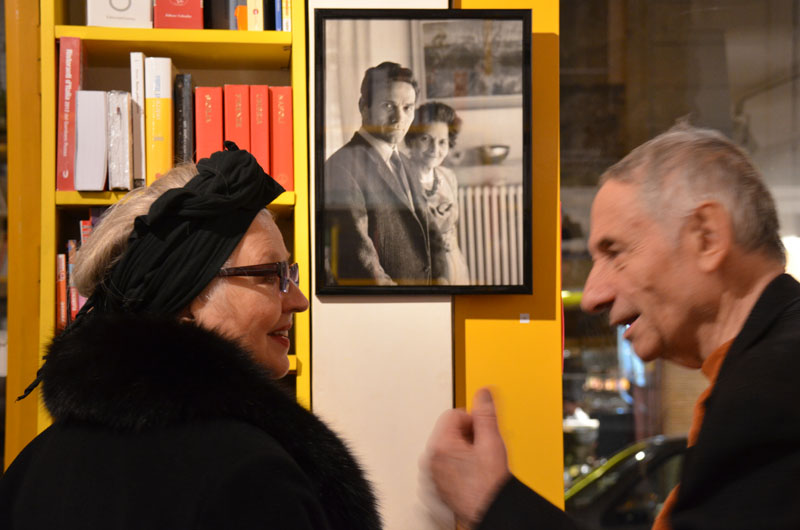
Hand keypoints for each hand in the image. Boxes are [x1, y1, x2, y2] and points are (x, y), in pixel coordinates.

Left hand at [424, 388, 510, 527]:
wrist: (490, 512)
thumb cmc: (489, 485)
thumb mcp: (492, 442)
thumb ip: (486, 413)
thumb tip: (483, 392)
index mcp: (440, 445)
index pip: (453, 414)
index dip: (473, 420)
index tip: (483, 432)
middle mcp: (430, 459)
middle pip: (449, 430)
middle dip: (468, 435)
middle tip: (483, 449)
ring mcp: (431, 474)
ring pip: (447, 447)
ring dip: (463, 450)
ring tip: (478, 463)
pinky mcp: (435, 485)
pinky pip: (445, 464)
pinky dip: (457, 465)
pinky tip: (472, 474)